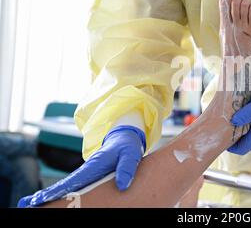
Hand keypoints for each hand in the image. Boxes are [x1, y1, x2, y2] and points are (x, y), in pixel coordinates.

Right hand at [17, 125, 145, 206]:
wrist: (124, 138)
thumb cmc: (127, 147)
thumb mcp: (131, 154)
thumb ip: (127, 168)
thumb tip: (122, 185)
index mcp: (94, 165)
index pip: (73, 180)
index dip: (57, 190)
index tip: (41, 197)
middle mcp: (87, 170)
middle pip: (64, 185)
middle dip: (46, 194)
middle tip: (27, 204)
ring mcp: (87, 174)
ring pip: (67, 187)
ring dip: (50, 195)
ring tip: (33, 205)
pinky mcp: (90, 177)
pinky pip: (74, 187)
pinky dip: (61, 194)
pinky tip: (54, 201)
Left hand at [228, 67, 250, 154]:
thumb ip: (246, 113)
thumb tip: (233, 121)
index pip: (241, 149)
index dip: (230, 147)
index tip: (221, 138)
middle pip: (245, 145)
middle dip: (235, 140)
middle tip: (225, 129)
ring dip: (242, 135)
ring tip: (233, 124)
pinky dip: (249, 132)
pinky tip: (245, 121)